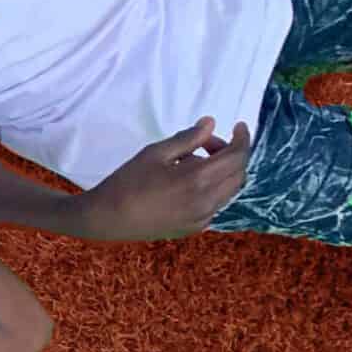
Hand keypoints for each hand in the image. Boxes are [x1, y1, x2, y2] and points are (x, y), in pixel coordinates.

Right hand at [79, 117, 252, 239]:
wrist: (108, 218)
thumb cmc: (128, 181)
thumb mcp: (155, 152)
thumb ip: (187, 138)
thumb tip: (211, 124)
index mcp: (198, 178)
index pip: (237, 156)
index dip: (243, 139)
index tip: (239, 126)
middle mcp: (207, 200)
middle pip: (238, 173)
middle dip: (230, 153)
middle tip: (205, 143)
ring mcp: (203, 217)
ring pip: (230, 190)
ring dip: (222, 172)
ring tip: (192, 162)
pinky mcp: (195, 227)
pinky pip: (216, 204)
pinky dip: (213, 188)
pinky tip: (187, 184)